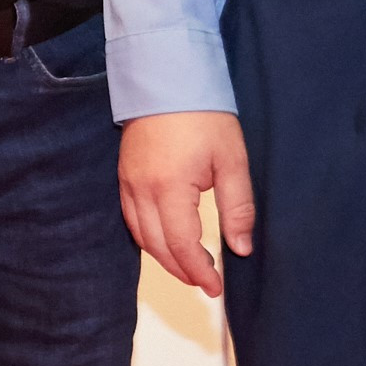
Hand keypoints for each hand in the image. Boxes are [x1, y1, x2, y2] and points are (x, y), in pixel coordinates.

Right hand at [118, 111, 254, 297]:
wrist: (166, 77)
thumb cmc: (203, 116)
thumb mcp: (232, 161)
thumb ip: (238, 208)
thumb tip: (241, 248)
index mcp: (170, 188)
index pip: (181, 245)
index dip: (198, 271)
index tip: (215, 287)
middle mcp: (142, 190)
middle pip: (157, 246)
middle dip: (181, 270)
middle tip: (205, 282)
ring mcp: (128, 182)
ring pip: (140, 235)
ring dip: (163, 256)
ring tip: (189, 267)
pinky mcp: (124, 175)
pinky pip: (131, 218)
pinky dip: (148, 237)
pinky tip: (166, 239)